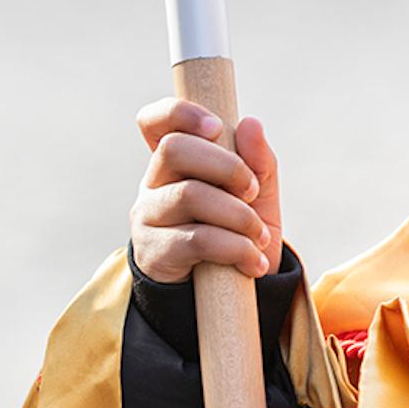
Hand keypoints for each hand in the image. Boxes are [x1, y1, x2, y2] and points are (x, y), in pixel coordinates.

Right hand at [129, 98, 284, 282]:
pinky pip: (198, 239)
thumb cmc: (238, 232)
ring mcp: (148, 217)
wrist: (231, 293)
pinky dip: (236, 248)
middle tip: (251, 190)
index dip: (179, 113)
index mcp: (175, 161)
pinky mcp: (155, 252)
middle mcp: (153, 183)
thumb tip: (250, 125)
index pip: (156, 122)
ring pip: (189, 194)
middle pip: (174, 149)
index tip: (216, 127)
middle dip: (226, 166)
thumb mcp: (257, 196)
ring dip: (238, 214)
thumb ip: (258, 161)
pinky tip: (253, 261)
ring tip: (260, 236)